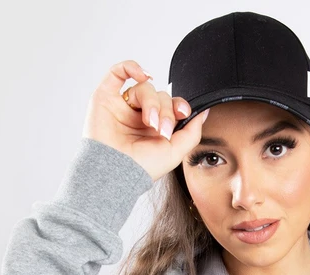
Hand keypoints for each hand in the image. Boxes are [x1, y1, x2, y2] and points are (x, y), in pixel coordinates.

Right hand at [82, 59, 209, 182]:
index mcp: (156, 128)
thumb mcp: (176, 153)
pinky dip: (132, 67)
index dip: (179, 106)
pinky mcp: (106, 97)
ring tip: (149, 121)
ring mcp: (123, 106)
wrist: (115, 171)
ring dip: (151, 101)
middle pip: (160, 96)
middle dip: (165, 110)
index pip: (172, 106)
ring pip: (144, 87)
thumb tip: (203, 112)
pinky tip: (143, 75)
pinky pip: (119, 72)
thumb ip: (192, 132)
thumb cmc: (142, 168)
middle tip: (161, 128)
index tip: (183, 113)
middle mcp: (139, 116)